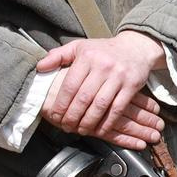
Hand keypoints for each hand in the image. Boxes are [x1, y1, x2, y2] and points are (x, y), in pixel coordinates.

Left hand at [38, 30, 169, 148]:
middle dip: (72, 116)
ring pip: (100, 105)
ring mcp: (119, 76)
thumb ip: (58, 55)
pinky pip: (117, 109)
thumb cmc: (104, 50)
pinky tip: (99, 129)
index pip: (70, 84)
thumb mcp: (80, 47)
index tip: (55, 115)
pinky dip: (107, 122)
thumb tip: (40, 67)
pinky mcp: (132, 86)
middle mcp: (103, 65)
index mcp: (87, 56)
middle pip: (84, 98)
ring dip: (88, 122)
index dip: (61, 103)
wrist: (136, 48)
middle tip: (66, 126)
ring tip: (80, 130)